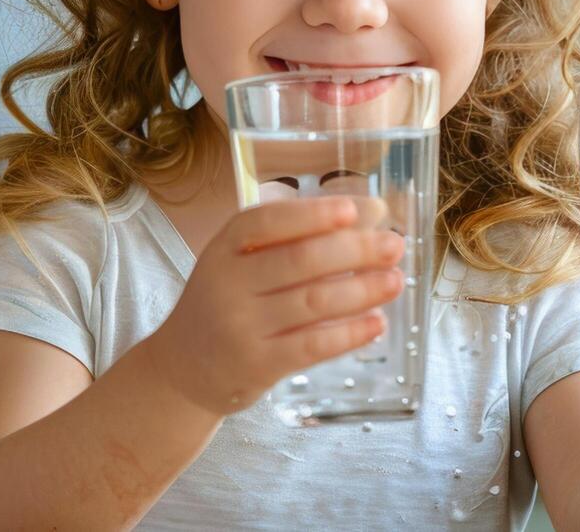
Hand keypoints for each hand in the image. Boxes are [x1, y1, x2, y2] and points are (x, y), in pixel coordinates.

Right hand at [138, 196, 405, 416]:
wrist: (183, 368)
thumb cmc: (225, 303)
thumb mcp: (240, 264)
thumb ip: (293, 240)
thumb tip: (369, 215)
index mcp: (224, 247)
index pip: (267, 222)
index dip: (312, 215)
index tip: (353, 210)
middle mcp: (228, 283)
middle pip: (300, 260)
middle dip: (355, 251)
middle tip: (393, 246)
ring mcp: (241, 326)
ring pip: (313, 302)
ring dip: (362, 290)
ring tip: (395, 281)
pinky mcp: (257, 365)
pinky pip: (312, 345)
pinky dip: (349, 333)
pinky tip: (376, 323)